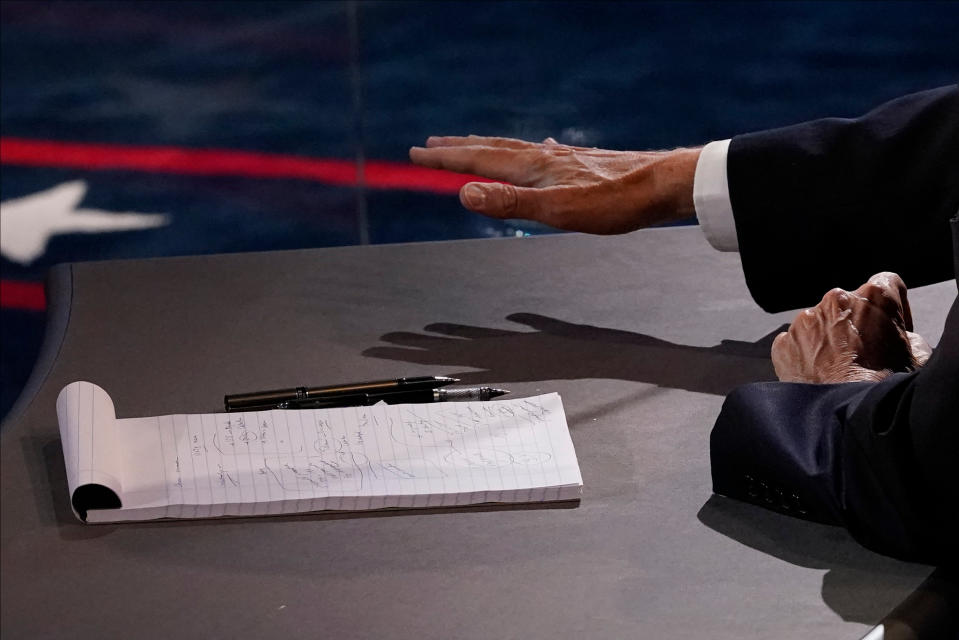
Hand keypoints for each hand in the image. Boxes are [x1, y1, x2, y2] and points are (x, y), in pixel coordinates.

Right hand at [409, 135, 700, 233]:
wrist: (662, 184)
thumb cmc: (614, 202)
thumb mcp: (558, 211)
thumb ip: (511, 204)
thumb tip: (465, 194)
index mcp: (532, 168)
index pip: (478, 161)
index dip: (445, 159)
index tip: (416, 154)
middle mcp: (544, 156)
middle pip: (491, 148)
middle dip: (458, 148)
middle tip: (431, 145)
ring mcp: (563, 158)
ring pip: (515, 149)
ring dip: (487, 147)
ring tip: (472, 145)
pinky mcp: (582, 163)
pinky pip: (543, 152)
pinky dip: (528, 151)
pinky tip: (543, 149)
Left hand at [771, 272, 931, 382]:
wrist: (845, 417)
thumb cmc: (884, 387)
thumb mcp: (918, 358)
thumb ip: (910, 337)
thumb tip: (903, 338)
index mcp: (874, 297)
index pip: (887, 284)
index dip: (893, 306)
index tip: (892, 327)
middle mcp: (835, 300)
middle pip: (849, 305)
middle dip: (857, 325)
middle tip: (864, 355)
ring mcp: (805, 321)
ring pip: (819, 324)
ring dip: (828, 340)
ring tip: (839, 370)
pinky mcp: (783, 342)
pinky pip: (795, 344)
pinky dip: (805, 356)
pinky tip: (818, 376)